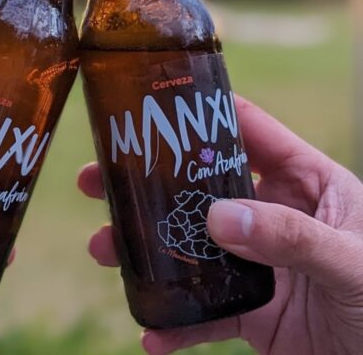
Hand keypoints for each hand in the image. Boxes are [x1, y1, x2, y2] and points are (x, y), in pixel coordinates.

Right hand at [78, 96, 362, 353]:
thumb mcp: (352, 262)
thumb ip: (292, 236)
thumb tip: (218, 219)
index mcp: (305, 182)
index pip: (248, 130)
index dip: (202, 113)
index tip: (151, 106)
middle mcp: (274, 212)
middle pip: (199, 185)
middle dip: (147, 181)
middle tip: (98, 178)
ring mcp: (258, 260)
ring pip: (190, 244)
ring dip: (146, 247)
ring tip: (104, 249)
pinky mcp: (251, 309)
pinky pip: (205, 310)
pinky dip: (176, 321)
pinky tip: (152, 329)